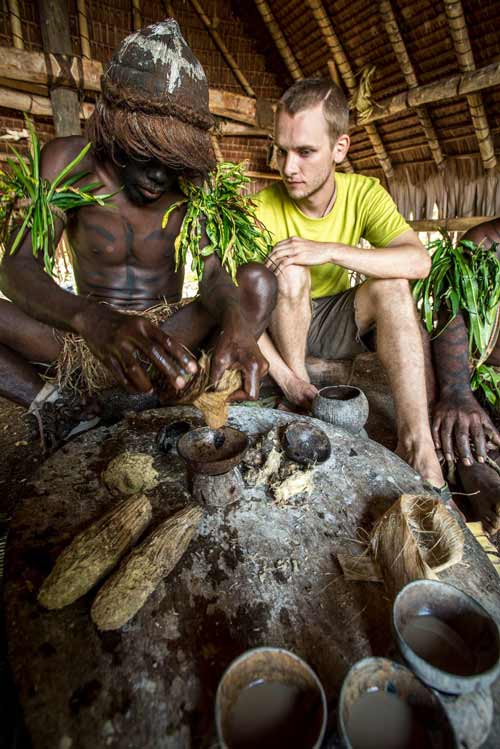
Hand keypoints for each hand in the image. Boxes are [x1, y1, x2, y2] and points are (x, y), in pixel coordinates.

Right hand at [80, 306, 196, 392]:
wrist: (91, 317)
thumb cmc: (123, 324)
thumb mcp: (140, 323)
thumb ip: (155, 337)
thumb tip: (178, 355)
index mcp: (143, 325)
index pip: (166, 340)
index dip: (181, 356)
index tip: (193, 369)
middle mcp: (131, 334)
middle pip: (153, 353)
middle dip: (169, 370)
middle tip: (180, 385)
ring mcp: (117, 345)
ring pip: (134, 367)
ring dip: (144, 382)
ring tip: (151, 390)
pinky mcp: (105, 356)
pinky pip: (118, 374)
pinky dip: (128, 385)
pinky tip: (135, 390)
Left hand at [210, 325, 268, 400]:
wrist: (239, 325)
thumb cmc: (229, 339)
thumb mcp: (219, 360)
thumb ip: (216, 379)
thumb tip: (213, 394)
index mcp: (254, 367)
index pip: (251, 395)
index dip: (236, 398)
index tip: (224, 395)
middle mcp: (263, 369)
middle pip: (251, 391)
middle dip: (235, 392)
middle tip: (221, 388)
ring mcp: (264, 368)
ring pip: (251, 386)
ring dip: (237, 386)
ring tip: (225, 378)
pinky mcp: (261, 367)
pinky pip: (251, 380)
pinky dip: (240, 381)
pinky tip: (231, 373)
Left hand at [266, 237, 333, 269]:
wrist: (327, 251)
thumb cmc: (317, 250)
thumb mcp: (304, 245)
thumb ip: (296, 247)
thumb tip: (290, 254)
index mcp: (293, 239)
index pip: (277, 245)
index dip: (270, 253)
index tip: (266, 260)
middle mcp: (292, 242)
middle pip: (275, 250)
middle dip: (267, 259)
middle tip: (263, 267)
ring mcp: (294, 249)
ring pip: (277, 256)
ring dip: (270, 264)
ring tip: (266, 271)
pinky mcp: (298, 257)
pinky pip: (283, 263)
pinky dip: (277, 268)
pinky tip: (274, 274)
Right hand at [432, 391, 499, 465]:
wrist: (455, 391)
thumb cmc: (471, 409)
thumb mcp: (484, 417)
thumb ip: (492, 432)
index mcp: (474, 417)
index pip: (478, 435)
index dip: (480, 448)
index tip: (481, 460)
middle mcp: (460, 416)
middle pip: (462, 436)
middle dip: (464, 451)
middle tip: (467, 463)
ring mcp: (447, 416)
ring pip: (447, 434)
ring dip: (448, 448)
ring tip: (452, 459)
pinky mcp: (437, 415)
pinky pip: (435, 429)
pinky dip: (436, 439)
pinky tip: (438, 448)